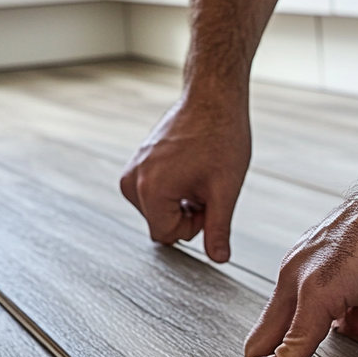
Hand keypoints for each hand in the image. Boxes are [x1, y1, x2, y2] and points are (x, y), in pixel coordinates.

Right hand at [120, 86, 250, 260]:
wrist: (212, 98)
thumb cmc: (220, 136)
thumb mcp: (225, 191)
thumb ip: (219, 230)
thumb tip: (218, 259)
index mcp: (150, 189)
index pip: (167, 235)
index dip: (195, 226)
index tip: (209, 202)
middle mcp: (133, 180)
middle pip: (161, 225)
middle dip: (187, 215)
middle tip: (207, 188)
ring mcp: (133, 170)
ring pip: (158, 211)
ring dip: (182, 204)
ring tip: (199, 176)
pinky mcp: (137, 163)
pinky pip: (154, 194)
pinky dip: (175, 190)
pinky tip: (191, 169)